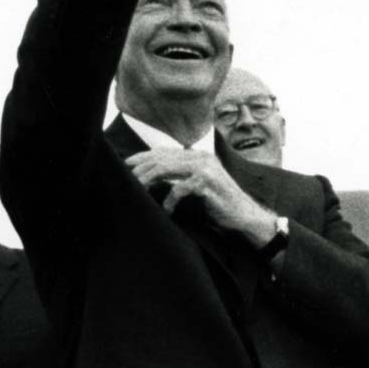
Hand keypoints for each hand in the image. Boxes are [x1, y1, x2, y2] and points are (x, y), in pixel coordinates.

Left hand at [126, 148, 277, 244]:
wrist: (244, 215)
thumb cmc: (218, 203)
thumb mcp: (197, 185)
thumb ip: (180, 176)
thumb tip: (153, 177)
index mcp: (197, 156)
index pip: (163, 152)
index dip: (142, 157)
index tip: (125, 165)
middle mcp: (200, 157)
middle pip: (160, 158)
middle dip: (140, 168)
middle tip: (124, 179)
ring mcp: (205, 168)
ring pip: (166, 168)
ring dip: (148, 181)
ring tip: (137, 192)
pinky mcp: (208, 183)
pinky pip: (180, 188)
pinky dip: (170, 200)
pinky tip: (167, 211)